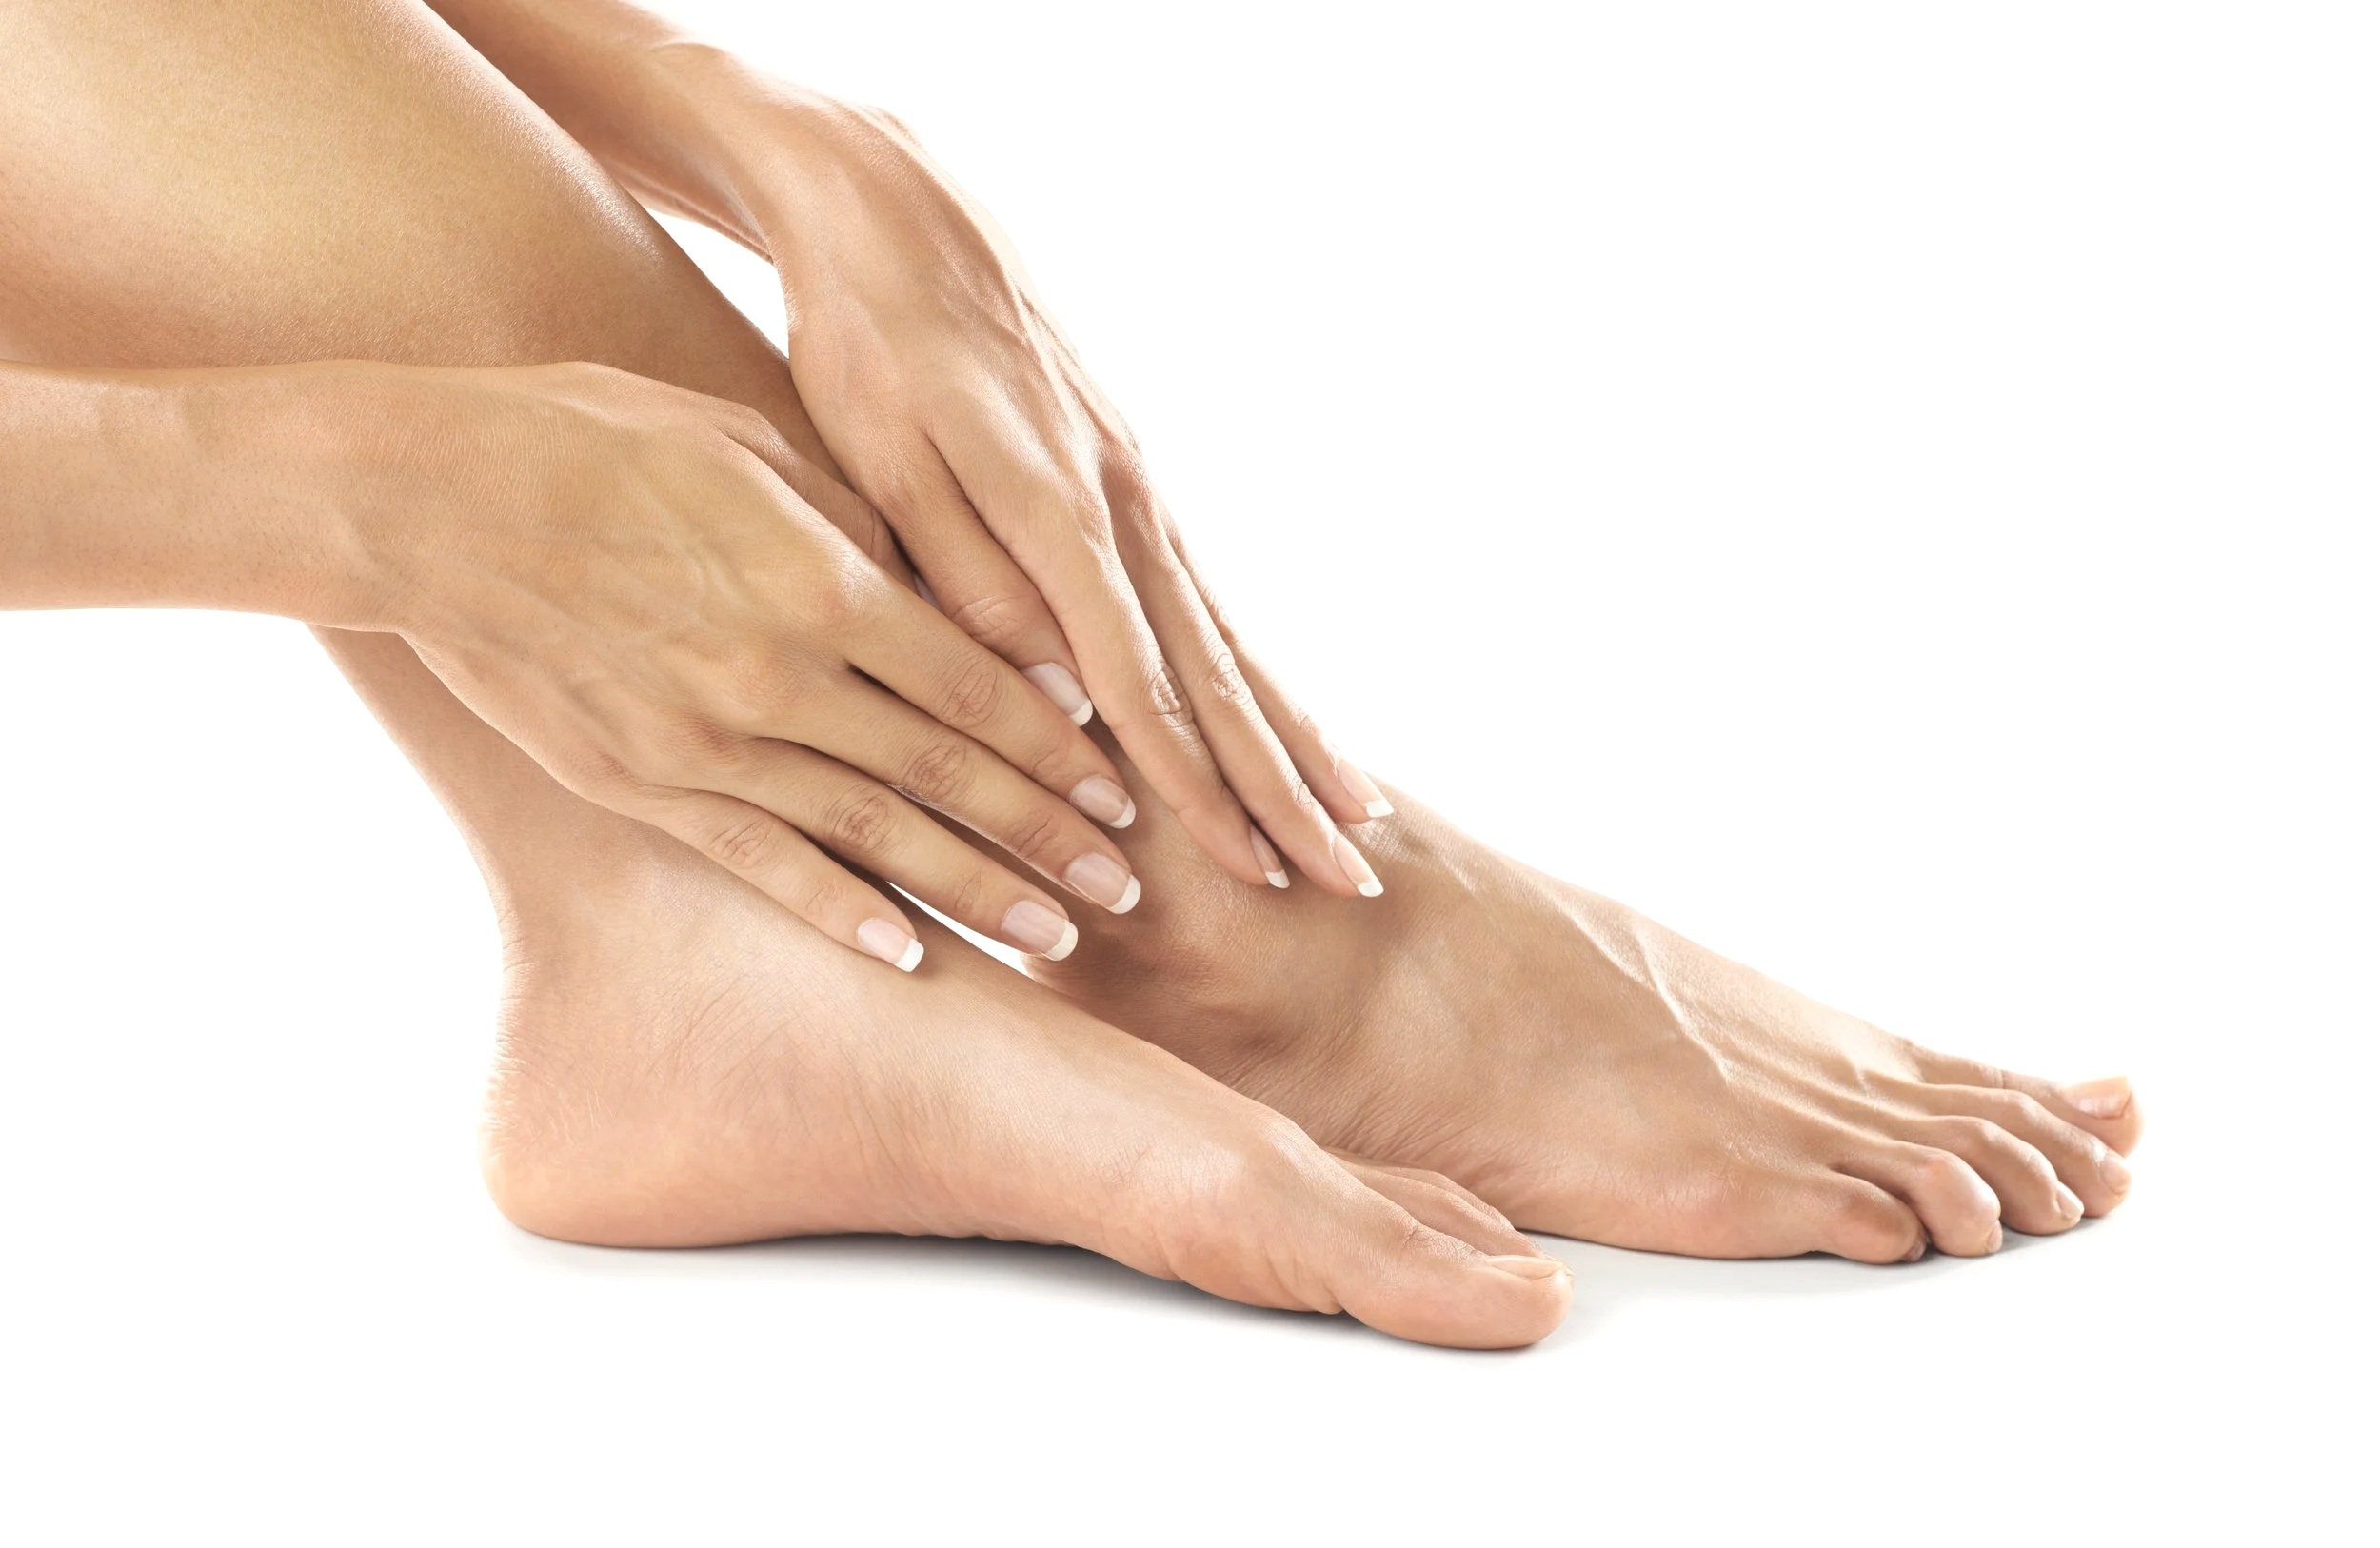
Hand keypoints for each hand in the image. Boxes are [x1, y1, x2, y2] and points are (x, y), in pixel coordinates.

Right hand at [346, 361, 1140, 964]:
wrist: (424, 500)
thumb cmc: (588, 439)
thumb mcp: (746, 443)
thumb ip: (853, 523)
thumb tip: (941, 588)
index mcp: (823, 581)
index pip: (978, 684)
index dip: (1057, 745)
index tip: (1121, 788)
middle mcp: (784, 676)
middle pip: (950, 771)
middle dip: (1048, 833)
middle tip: (1126, 884)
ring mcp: (712, 742)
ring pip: (877, 831)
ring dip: (976, 887)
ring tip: (1056, 932)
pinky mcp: (646, 784)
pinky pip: (764, 863)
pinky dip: (842, 911)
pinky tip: (909, 954)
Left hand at [723, 95, 1395, 898]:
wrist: (906, 221)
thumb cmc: (871, 343)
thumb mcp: (882, 456)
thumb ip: (960, 573)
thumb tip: (1045, 687)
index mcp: (1061, 511)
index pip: (1139, 681)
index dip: (1194, 785)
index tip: (1248, 869)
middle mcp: (1128, 509)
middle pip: (1217, 676)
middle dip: (1282, 788)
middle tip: (1349, 882)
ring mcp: (1143, 496)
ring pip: (1231, 642)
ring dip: (1294, 741)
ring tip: (1357, 823)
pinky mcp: (1137, 488)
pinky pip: (1209, 602)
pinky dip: (1257, 674)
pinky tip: (1286, 721)